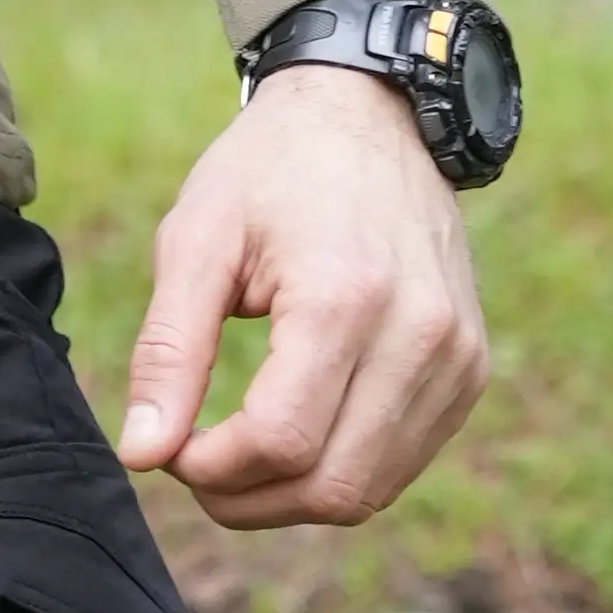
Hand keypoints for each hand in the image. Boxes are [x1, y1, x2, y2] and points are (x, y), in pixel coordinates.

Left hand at [116, 65, 488, 528]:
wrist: (368, 112)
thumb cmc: (268, 169)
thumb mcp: (197, 238)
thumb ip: (169, 350)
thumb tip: (142, 455)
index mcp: (345, 296)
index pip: (282, 440)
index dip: (212, 468)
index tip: (168, 449)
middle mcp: (420, 336)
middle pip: (333, 486)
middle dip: (248, 499)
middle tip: (191, 465)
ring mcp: (457, 358)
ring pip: (372, 489)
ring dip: (292, 496)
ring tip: (234, 453)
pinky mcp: (471, 370)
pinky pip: (403, 462)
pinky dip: (341, 469)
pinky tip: (293, 432)